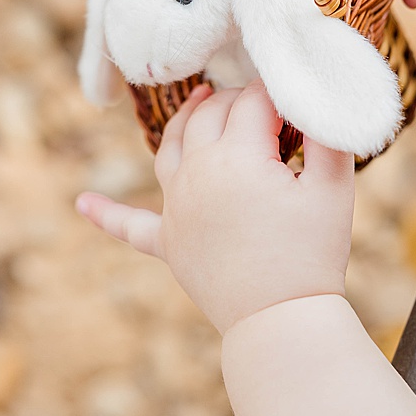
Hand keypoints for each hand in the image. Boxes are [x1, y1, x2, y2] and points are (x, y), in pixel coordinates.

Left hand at [75, 81, 353, 332]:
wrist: (280, 318)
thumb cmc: (313, 252)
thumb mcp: (333, 188)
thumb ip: (328, 135)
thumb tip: (314, 99)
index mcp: (235, 156)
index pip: (252, 102)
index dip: (277, 96)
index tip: (299, 103)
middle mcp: (194, 173)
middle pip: (209, 116)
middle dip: (237, 100)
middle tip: (266, 106)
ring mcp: (175, 207)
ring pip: (168, 147)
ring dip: (182, 119)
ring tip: (197, 100)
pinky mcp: (167, 242)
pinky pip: (130, 225)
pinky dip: (105, 214)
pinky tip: (82, 204)